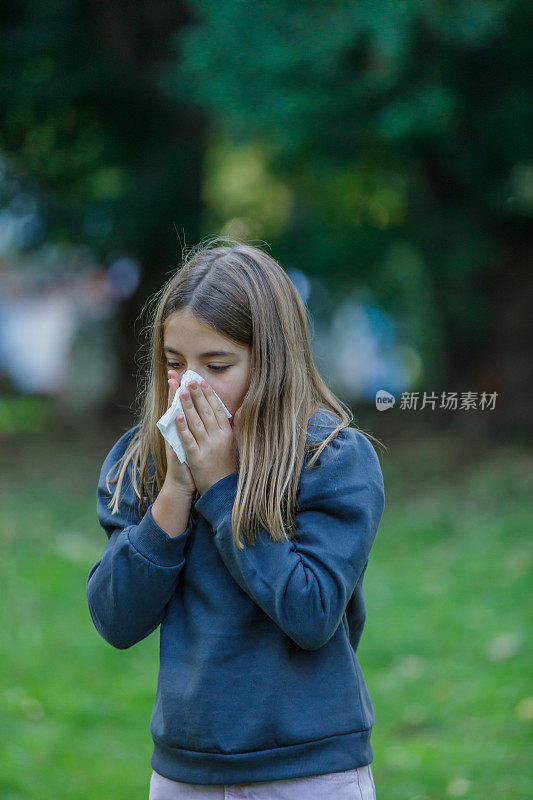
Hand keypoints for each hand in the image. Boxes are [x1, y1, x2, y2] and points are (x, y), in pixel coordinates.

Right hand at [163, 374, 196, 495]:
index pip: (180, 404)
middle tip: (176, 372)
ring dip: (178, 402)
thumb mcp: (196, 441)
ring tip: (178, 386)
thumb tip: (206, 410)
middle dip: (177, 389)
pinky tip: (176, 415)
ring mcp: (175, 441)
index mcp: (182, 427)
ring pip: (176, 418)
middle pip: (177, 406)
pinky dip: (177, 426)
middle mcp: (176, 432)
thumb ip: (199, 425)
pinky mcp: (177, 451)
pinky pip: (177, 436)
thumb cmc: (192, 462)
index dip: (180, 388)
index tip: (178, 372)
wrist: (183, 483)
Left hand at [169, 371, 239, 495]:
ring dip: (187, 404)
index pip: (217, 409)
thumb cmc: (227, 467)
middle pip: (206, 411)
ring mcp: (207, 448)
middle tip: (189, 379)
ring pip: (196, 422)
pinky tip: (176, 414)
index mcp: (228, 434)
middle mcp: (218, 438)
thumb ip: (236, 427)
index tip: (202, 381)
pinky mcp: (196, 458)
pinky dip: (181, 426)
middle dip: (197, 394)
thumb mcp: (237, 445)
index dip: (209, 394)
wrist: (221, 491)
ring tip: (180, 390)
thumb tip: (240, 410)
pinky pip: (187, 439)